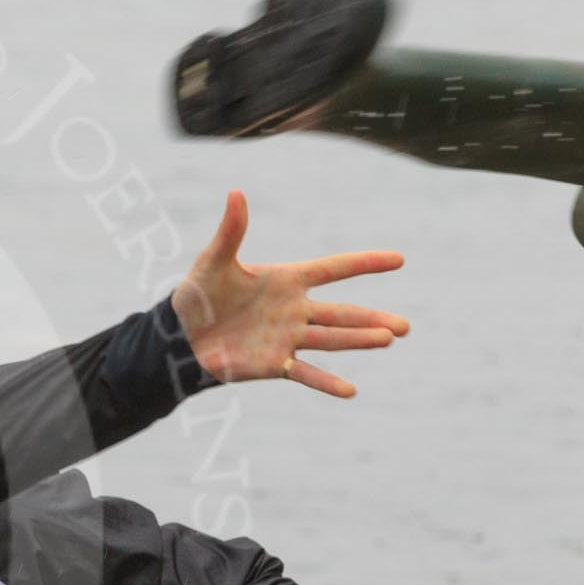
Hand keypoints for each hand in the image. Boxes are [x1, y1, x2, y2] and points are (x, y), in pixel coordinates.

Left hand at [171, 190, 407, 397]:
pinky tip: (350, 391)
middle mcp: (294, 309)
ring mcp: (287, 338)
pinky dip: (325, 382)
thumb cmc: (196, 294)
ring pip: (331, 340)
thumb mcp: (213, 261)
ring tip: (388, 339)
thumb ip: (230, 232)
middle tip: (404, 327)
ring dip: (359, 341)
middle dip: (372, 318)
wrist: (179, 336)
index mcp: (286, 280)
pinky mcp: (274, 363)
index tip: (399, 259)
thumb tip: (235, 193)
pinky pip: (305, 373)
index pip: (333, 269)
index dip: (364, 264)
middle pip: (342, 313)